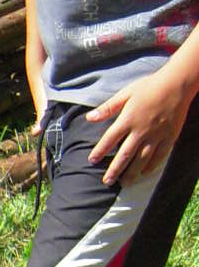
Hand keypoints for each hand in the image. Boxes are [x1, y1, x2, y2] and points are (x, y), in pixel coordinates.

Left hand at [87, 65, 198, 184]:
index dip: (100, 151)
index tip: (92, 161)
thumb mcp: (126, 93)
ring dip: (132, 173)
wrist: (177, 84)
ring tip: (124, 183)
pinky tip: (145, 173)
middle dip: (114, 170)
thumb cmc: (150, 86)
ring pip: (142, 159)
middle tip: (106, 182)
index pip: (110, 139)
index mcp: (128, 119)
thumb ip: (108, 107)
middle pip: (125, 155)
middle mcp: (141, 130)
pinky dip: (152, 166)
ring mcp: (156, 135)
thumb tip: (89, 117)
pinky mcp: (169, 137)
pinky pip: (160, 155)